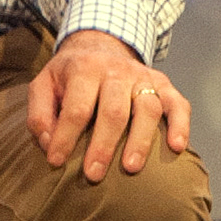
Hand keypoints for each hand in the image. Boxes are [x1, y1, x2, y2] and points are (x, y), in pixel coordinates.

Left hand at [26, 28, 192, 181]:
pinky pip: (178, 103)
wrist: (99, 45)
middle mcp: (116, 71)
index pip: (77, 107)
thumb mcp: (44, 85)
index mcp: (84, 69)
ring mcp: (143, 77)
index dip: (66, 136)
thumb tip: (49, 143)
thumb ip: (39, 114)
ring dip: (140, 140)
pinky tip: (177, 147)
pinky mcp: (163, 84)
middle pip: (114, 110)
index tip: (56, 162)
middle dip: (103, 145)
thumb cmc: (69, 77)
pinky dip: (181, 124)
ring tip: (130, 168)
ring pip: (148, 108)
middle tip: (93, 175)